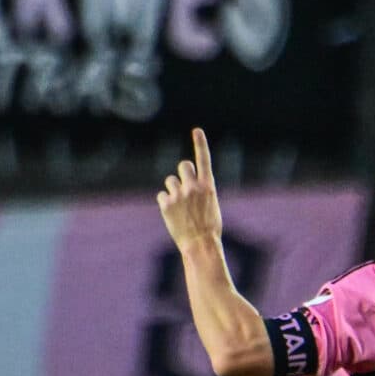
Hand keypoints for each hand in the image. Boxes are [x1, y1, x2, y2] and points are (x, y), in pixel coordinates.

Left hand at [157, 128, 222, 250]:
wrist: (200, 245)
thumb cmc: (210, 228)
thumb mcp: (212, 205)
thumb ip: (201, 191)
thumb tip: (187, 185)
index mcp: (209, 186)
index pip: (204, 159)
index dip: (200, 143)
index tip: (197, 130)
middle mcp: (194, 186)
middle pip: (184, 166)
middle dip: (183, 173)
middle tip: (185, 187)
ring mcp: (179, 194)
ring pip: (170, 181)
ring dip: (174, 190)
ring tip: (181, 207)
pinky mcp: (166, 204)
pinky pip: (162, 196)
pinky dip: (166, 203)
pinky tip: (173, 215)